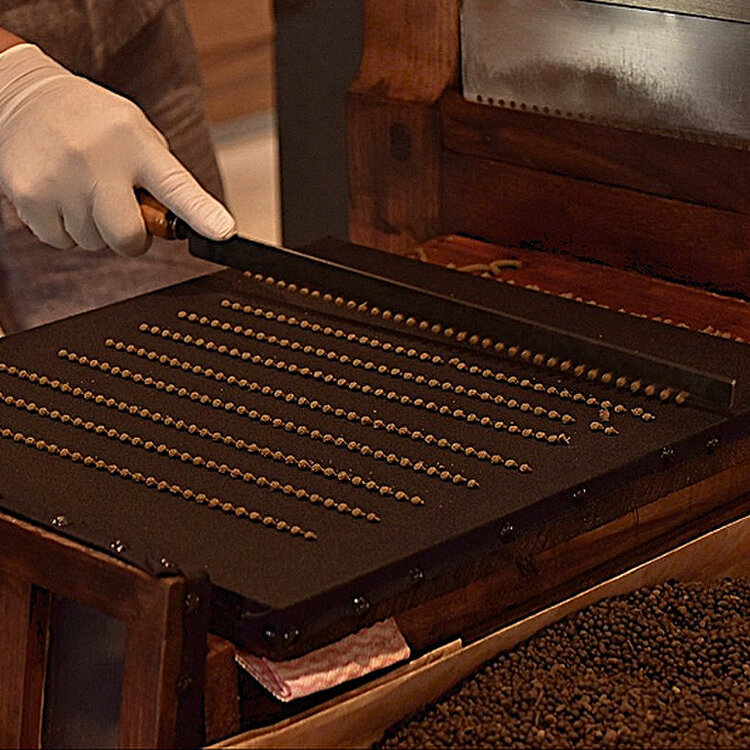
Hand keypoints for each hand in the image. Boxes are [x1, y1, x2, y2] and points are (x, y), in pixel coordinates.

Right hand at [0, 44, 235, 254]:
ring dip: (94, 228)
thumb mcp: (136, 135)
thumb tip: (175, 227)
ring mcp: (60, 180)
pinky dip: (64, 228)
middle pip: (128, 238)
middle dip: (131, 238)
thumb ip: (161, 179)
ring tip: (83, 189)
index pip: (177, 186)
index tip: (223, 232)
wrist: (24, 98)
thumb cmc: (95, 125)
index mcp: (136, 144)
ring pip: (93, 243)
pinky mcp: (29, 197)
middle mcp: (98, 160)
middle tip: (123, 212)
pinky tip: (60, 195)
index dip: (202, 214)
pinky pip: (61, 242)